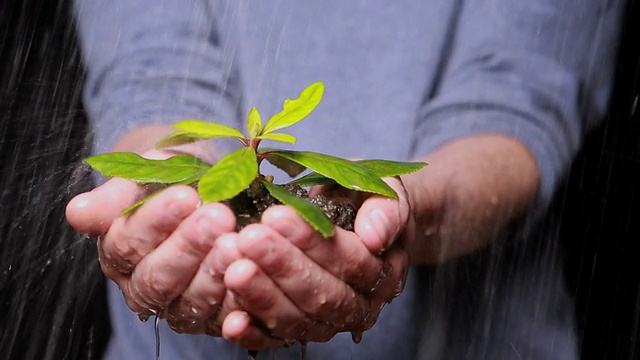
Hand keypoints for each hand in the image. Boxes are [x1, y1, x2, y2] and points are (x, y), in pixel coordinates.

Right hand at [65, 150, 239, 334]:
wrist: (209, 192)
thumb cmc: (174, 180)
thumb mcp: (148, 174)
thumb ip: (117, 195)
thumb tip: (77, 213)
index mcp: (118, 253)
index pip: (128, 243)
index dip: (155, 220)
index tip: (185, 195)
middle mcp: (142, 286)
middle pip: (158, 277)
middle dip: (189, 246)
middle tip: (218, 216)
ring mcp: (177, 307)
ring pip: (190, 302)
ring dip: (215, 273)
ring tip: (237, 242)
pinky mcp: (211, 319)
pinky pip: (223, 317)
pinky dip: (238, 300)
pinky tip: (254, 275)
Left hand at [218, 178, 410, 349]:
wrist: (360, 227)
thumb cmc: (365, 204)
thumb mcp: (384, 194)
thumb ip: (385, 210)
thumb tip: (375, 236)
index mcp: (384, 273)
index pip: (350, 262)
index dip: (313, 242)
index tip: (276, 216)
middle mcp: (359, 307)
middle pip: (322, 294)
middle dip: (282, 267)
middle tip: (249, 239)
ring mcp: (327, 324)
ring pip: (296, 320)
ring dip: (262, 297)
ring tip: (233, 269)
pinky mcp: (297, 332)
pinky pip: (275, 339)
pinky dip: (252, 334)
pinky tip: (230, 320)